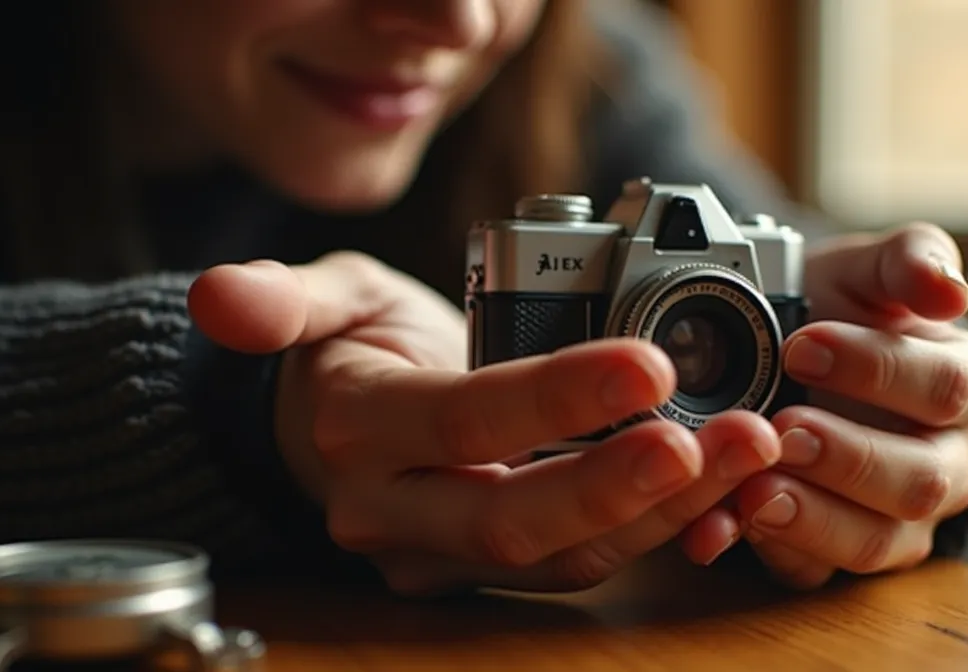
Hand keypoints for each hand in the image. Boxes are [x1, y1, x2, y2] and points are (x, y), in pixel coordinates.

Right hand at [188, 252, 781, 594]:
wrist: (335, 426)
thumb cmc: (343, 351)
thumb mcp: (320, 300)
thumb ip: (280, 299)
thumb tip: (220, 299)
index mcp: (361, 432)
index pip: (465, 422)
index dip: (555, 398)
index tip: (647, 359)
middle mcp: (399, 512)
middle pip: (516, 520)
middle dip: (624, 484)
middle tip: (719, 435)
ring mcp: (448, 554)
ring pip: (564, 555)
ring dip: (664, 511)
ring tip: (747, 447)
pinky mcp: (495, 569)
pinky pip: (582, 564)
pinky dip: (658, 531)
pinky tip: (722, 488)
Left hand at [693, 223, 967, 586]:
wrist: (792, 359)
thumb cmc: (841, 311)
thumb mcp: (869, 270)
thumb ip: (910, 260)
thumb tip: (949, 289)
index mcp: (966, 385)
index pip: (946, 387)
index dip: (878, 369)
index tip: (803, 346)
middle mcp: (943, 462)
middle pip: (920, 481)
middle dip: (848, 458)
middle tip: (783, 428)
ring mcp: (896, 519)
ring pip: (877, 542)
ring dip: (813, 520)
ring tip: (752, 492)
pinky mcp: (838, 554)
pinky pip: (813, 572)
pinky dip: (763, 552)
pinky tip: (717, 530)